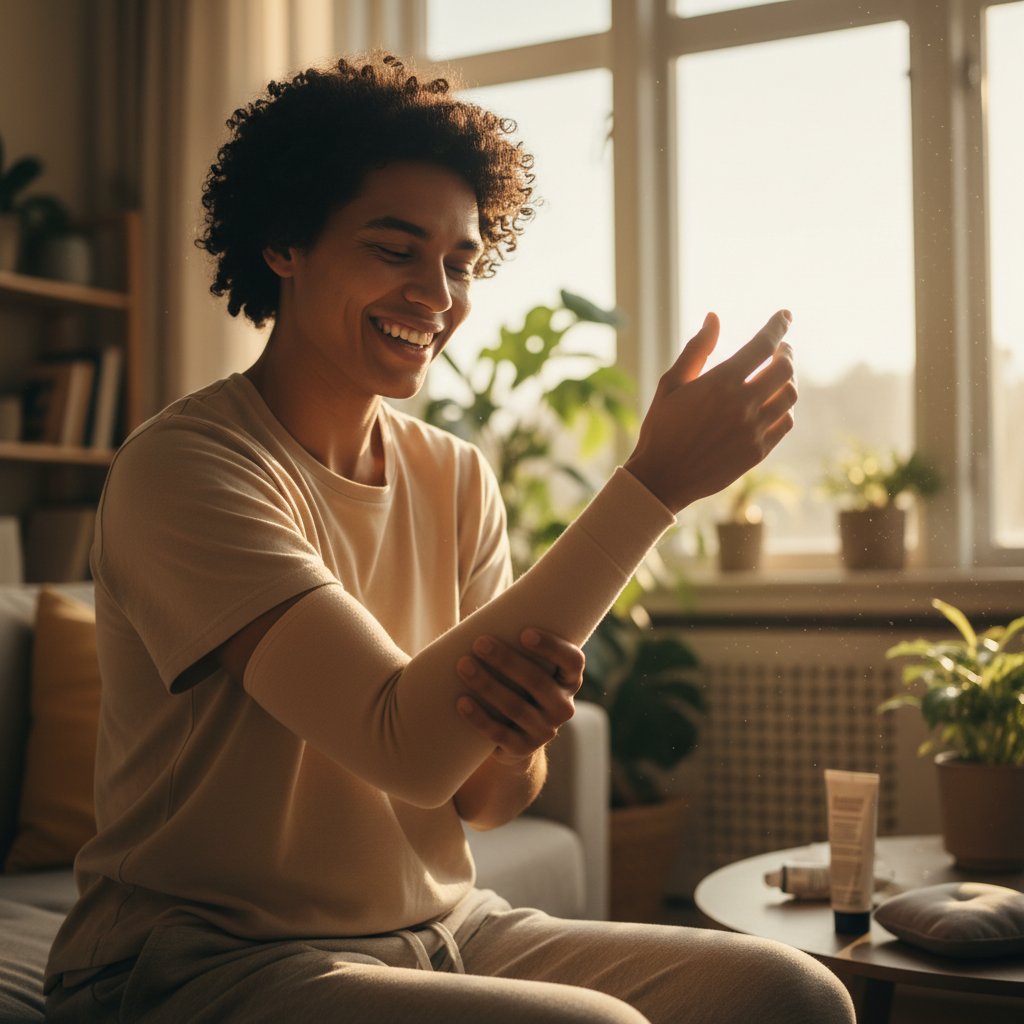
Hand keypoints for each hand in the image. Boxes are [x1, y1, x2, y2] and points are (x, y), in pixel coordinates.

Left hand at [455, 628, 582, 763]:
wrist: (515, 736)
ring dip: (488, 685)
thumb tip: (484, 613)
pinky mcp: (523, 749)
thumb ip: (515, 643)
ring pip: (517, 707)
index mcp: (569, 679)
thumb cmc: (516, 683)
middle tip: (479, 643)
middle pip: (538, 682)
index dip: (551, 647)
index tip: (524, 632)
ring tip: (463, 666)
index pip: (572, 660)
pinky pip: (500, 734)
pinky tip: (461, 701)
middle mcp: (563, 706)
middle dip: (506, 661)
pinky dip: (479, 717)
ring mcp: (545, 730)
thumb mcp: (525, 665)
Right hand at [624, 309, 796, 512]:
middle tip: (780, 350)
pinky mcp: (758, 451)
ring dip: (788, 380)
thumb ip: (696, 349)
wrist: (663, 477)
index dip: (778, 325)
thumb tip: (714, 317)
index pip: (763, 344)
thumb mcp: (671, 384)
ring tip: (777, 376)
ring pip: (789, 395)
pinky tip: (773, 404)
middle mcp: (742, 404)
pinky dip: (785, 408)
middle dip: (786, 353)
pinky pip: (785, 422)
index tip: (785, 315)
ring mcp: (753, 429)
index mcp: (720, 382)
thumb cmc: (662, 427)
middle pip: (785, 368)